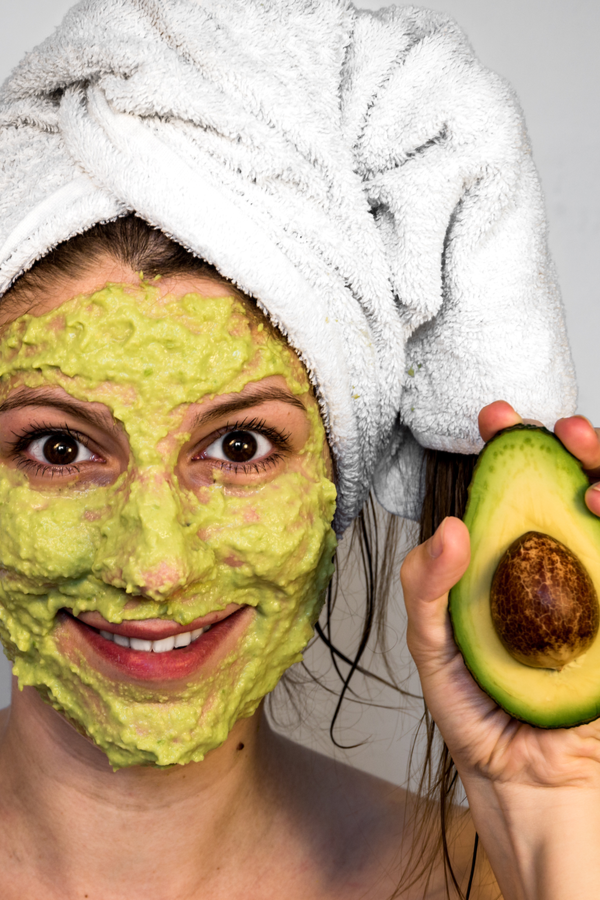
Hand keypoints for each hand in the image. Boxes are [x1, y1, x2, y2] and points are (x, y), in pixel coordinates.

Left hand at [400, 400, 599, 899]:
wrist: (523, 784)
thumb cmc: (479, 713)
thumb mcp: (433, 647)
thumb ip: (428, 589)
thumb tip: (449, 529)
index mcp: (516, 564)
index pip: (524, 491)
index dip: (517, 448)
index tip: (496, 421)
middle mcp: (567, 568)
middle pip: (582, 490)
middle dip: (577, 449)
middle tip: (556, 429)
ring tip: (589, 481)